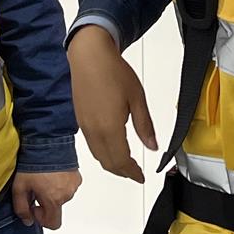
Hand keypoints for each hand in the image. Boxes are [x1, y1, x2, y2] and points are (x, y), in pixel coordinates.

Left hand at [13, 169, 81, 228]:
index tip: (34, 207)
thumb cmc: (33, 164)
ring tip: (43, 177)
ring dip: (53, 191)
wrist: (47, 141)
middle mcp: (67, 195)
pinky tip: (52, 173)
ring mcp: (73, 185)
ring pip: (62, 196)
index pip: (53, 224)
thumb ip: (21, 208)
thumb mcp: (19, 188)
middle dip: (46, 202)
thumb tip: (28, 220)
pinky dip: (60, 183)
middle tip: (35, 187)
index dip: (42, 219)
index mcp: (54, 200)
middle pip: (56, 208)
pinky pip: (68, 186)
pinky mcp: (76, 176)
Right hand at [70, 25, 153, 182]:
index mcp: (110, 128)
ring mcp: (84, 127)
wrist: (88, 56)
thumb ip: (144, 125)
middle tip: (136, 173)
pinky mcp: (80, 120)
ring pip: (98, 156)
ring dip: (112, 164)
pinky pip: (91, 146)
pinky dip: (103, 154)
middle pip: (108, 162)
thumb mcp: (137, 98)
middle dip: (122, 172)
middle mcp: (94, 131)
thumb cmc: (114, 72)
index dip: (132, 172)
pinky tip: (113, 149)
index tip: (142, 177)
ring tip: (127, 165)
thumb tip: (153, 146)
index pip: (121, 160)